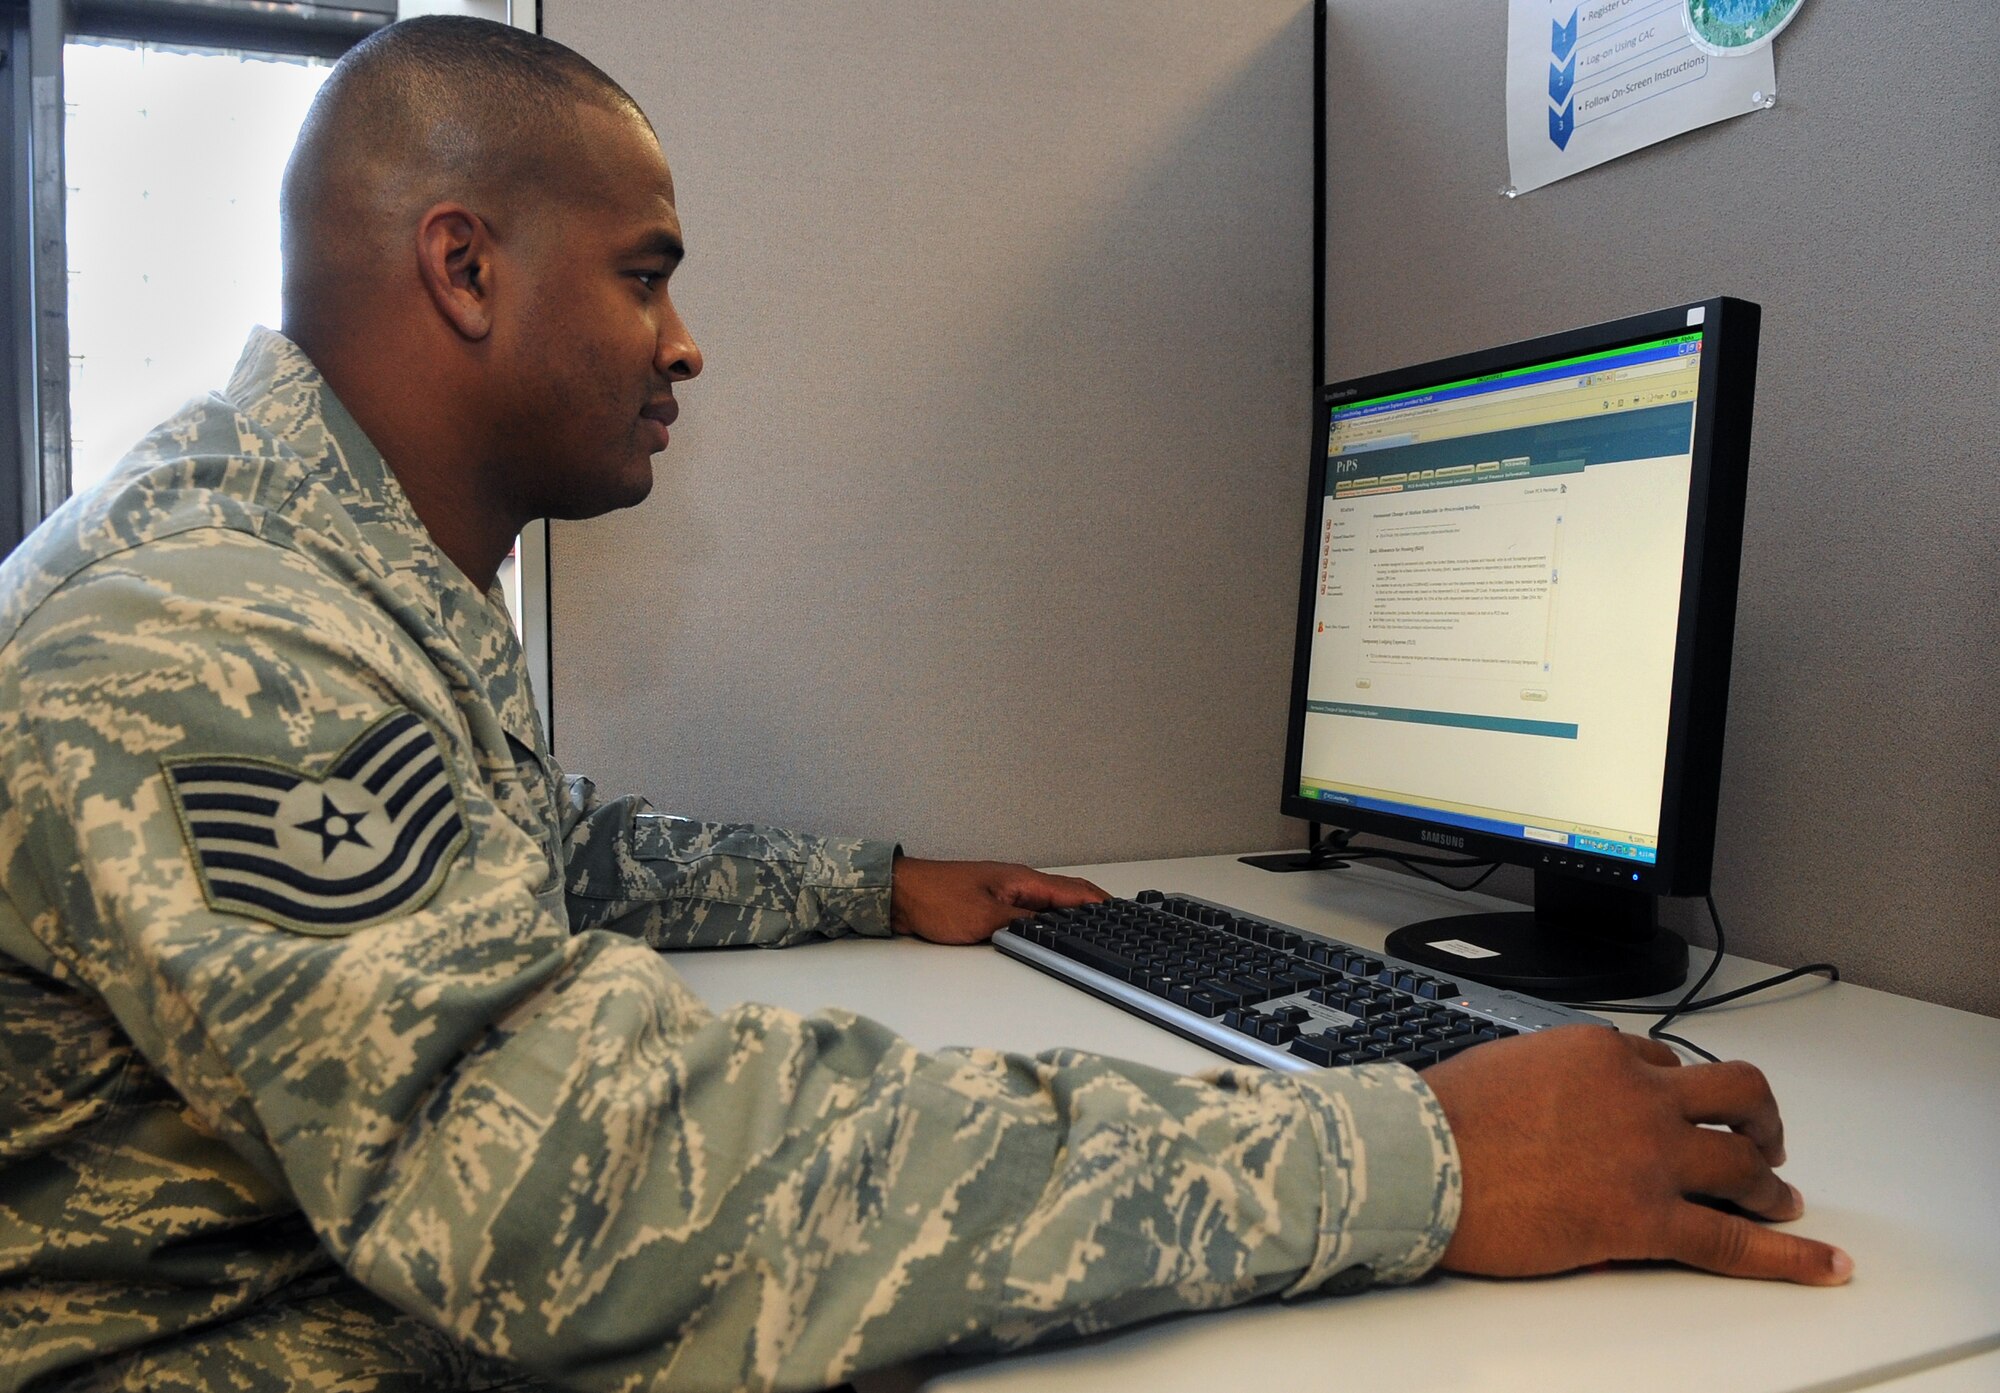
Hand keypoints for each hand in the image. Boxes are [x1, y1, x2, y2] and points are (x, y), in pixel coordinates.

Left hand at [888, 855, 1105, 944]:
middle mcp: (1017, 883)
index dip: (1100, 903)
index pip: (1074, 891)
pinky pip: (1028, 911)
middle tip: (1115, 922)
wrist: (899, 893)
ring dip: (1070, 913)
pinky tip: (1048, 932)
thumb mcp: (986, 919)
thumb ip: (1023, 925)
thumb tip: (1056, 930)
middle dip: (1092, 907)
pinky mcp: (989, 904)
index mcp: (1022, 880)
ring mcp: (1004, 892)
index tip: (1123, 912)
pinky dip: (1046, 920)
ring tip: (1091, 929)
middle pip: (1065, 896)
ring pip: (1047, 904)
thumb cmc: (936, 899)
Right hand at [1422, 1025, 1851, 1285]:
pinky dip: (1791, 1257)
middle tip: (1763, 1140)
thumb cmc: (1442, 1117)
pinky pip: (1736, 1241)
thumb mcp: (1507, 1063)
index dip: (1678, 1089)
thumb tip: (1566, 1098)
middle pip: (1736, 1094)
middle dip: (1759, 1117)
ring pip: (1745, 1163)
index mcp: (1601, 1051)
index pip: (1666, 1060)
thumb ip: (1555, 1073)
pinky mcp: (1647, 1219)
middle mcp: (1640, 1095)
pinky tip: (1823, 1264)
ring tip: (1783, 1201)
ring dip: (1772, 1183)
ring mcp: (1650, 1157)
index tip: (1676, 1109)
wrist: (1418, 1160)